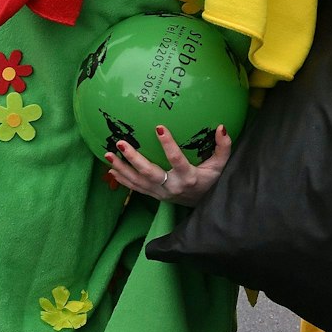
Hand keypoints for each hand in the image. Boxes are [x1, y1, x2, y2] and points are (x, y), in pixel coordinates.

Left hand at [106, 124, 230, 206]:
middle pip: (149, 172)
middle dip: (133, 158)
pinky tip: (111, 169)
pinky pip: (135, 188)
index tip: (159, 128)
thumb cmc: (213, 181)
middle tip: (121, 143)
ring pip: (137, 181)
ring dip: (121, 168)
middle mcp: (172, 187)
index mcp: (188, 177)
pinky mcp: (154, 196)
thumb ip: (223, 147)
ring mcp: (161, 193)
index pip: (176, 159)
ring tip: (108, 154)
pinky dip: (122, 179)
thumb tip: (221, 127)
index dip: (168, 144)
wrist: (205, 204)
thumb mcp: (221, 165)